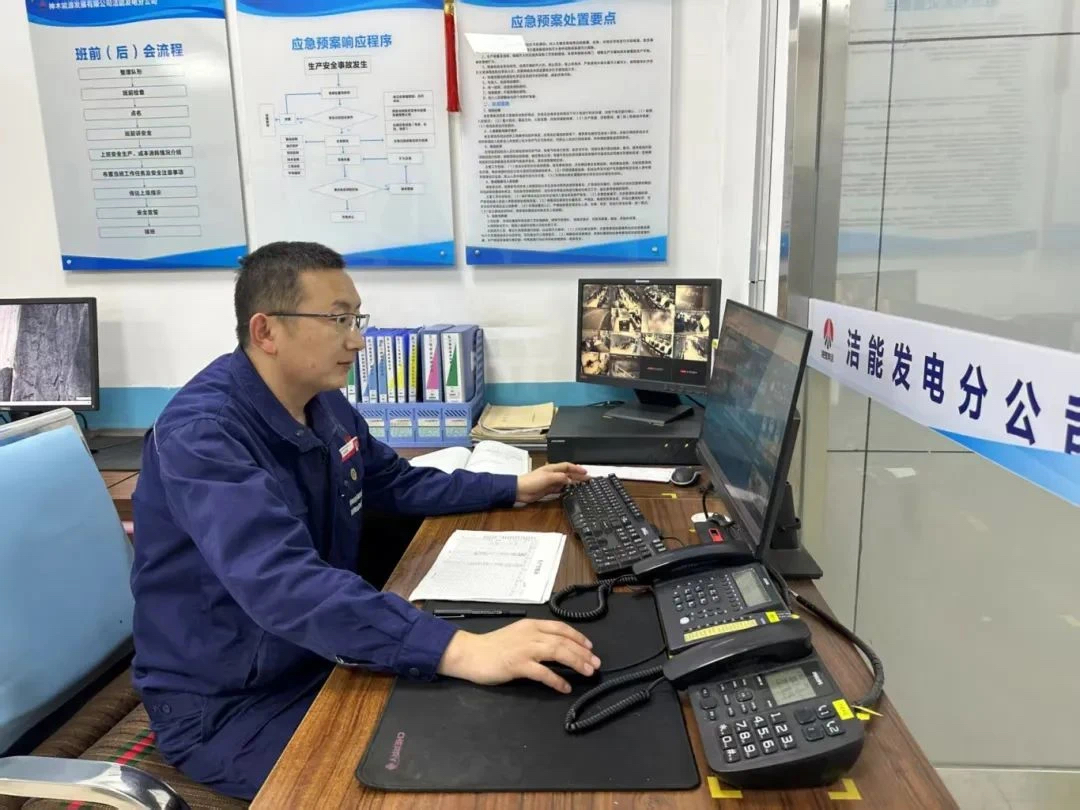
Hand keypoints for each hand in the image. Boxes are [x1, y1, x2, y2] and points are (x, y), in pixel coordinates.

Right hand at [437, 619, 599, 693]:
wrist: (470, 653)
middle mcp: (530, 634)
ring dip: (576, 662)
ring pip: (557, 652)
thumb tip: (556, 647)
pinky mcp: (518, 665)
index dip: (578, 637)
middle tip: (596, 663)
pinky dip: (557, 680)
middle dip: (582, 652)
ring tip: (588, 672)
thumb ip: (535, 638)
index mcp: (531, 626)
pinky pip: (543, 672)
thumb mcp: (517, 635)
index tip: (590, 647)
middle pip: (563, 641)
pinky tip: (565, 687)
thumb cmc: (492, 647)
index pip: (560, 628)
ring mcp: (524, 649)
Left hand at [515, 462, 587, 502]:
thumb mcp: (547, 477)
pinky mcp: (548, 490)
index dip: (577, 468)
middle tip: (587, 479)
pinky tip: (571, 491)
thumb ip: (560, 478)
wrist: (520, 490)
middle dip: (578, 476)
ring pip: (565, 482)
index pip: (567, 466)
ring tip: (582, 485)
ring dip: (573, 483)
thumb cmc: (531, 481)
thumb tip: (570, 479)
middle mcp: (552, 474)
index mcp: (552, 468)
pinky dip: (566, 490)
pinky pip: (560, 489)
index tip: (585, 471)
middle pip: (568, 474)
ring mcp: (550, 482)